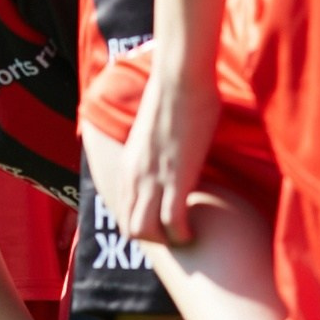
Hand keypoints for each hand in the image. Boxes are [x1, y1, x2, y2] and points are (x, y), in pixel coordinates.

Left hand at [119, 58, 218, 244]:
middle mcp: (134, 176)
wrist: (179, 80)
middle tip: (176, 232)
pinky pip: (173, 223)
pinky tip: (196, 228)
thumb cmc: (172, 96)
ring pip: (145, 231)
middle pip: (130, 228)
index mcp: (127, 165)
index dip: (143, 224)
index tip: (163, 223)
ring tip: (186, 233)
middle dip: (154, 238)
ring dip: (167, 239)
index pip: (123, 211)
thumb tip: (166, 152)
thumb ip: (153, 150)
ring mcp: (152, 178)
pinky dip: (184, 233)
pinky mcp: (176, 178)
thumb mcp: (153, 132)